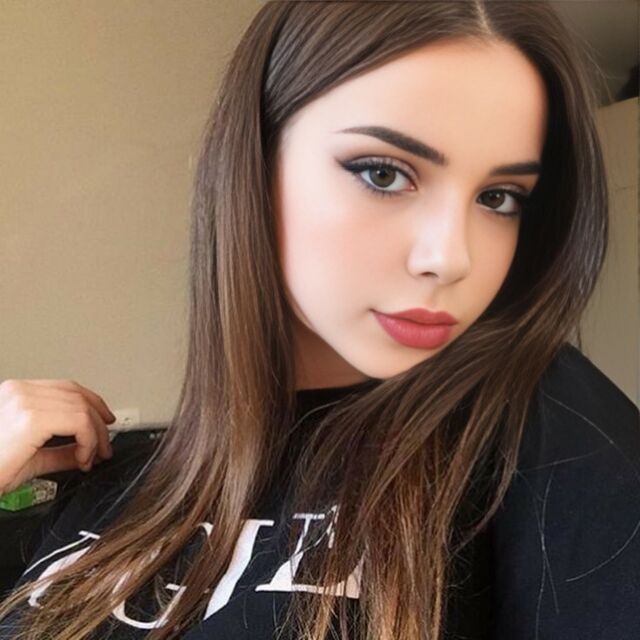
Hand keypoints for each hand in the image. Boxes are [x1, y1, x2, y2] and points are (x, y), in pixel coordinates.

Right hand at [0, 379, 115, 495]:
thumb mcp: (31, 458)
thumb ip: (60, 451)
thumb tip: (85, 452)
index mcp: (16, 394)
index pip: (67, 388)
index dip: (93, 403)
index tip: (105, 422)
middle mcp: (19, 391)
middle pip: (78, 395)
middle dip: (99, 423)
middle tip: (105, 448)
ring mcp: (24, 401)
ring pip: (82, 409)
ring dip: (95, 437)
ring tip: (91, 458)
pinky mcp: (31, 419)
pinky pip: (79, 422)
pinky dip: (89, 441)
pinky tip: (81, 459)